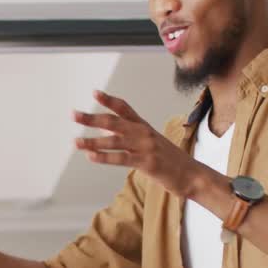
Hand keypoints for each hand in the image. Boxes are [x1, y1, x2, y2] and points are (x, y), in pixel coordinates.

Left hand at [72, 91, 210, 198]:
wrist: (193, 174)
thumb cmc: (170, 161)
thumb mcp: (151, 144)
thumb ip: (131, 136)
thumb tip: (107, 130)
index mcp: (144, 127)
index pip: (125, 108)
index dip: (109, 100)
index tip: (95, 93)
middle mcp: (144, 133)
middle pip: (114, 122)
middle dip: (92, 118)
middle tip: (74, 114)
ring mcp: (146, 147)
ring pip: (114, 141)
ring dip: (93, 141)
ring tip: (76, 142)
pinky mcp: (147, 163)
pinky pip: (121, 158)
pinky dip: (104, 157)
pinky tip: (91, 156)